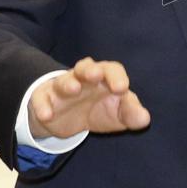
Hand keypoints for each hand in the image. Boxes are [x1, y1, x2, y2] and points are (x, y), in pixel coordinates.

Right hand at [28, 57, 150, 140]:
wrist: (67, 120)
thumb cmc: (99, 109)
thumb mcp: (117, 115)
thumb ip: (131, 114)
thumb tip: (145, 119)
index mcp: (104, 77)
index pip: (112, 69)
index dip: (117, 77)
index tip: (122, 89)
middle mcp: (82, 78)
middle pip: (86, 67)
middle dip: (91, 70)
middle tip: (96, 75)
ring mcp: (62, 87)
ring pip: (63, 80)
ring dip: (68, 83)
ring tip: (73, 89)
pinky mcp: (44, 98)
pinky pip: (41, 98)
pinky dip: (43, 105)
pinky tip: (47, 115)